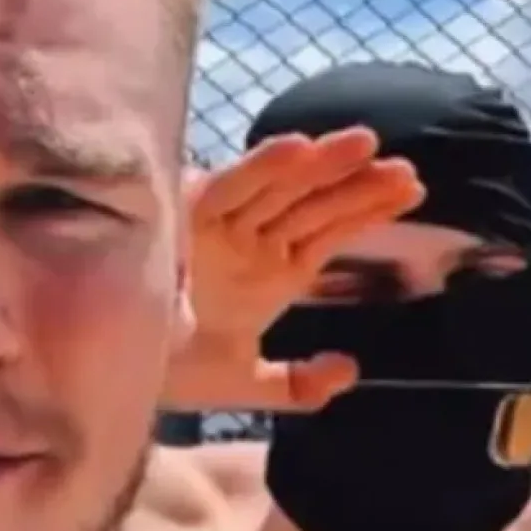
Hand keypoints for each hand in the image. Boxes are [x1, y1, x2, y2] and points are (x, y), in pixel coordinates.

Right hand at [164, 128, 423, 411]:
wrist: (119, 376)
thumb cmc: (171, 372)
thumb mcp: (243, 383)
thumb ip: (295, 385)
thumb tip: (350, 370)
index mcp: (268, 273)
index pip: (326, 229)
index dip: (366, 208)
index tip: (412, 188)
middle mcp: (247, 242)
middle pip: (310, 202)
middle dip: (355, 182)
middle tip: (405, 168)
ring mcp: (218, 227)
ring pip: (279, 188)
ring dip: (319, 165)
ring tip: (366, 144)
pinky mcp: (183, 218)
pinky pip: (228, 186)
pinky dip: (260, 167)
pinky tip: (298, 149)